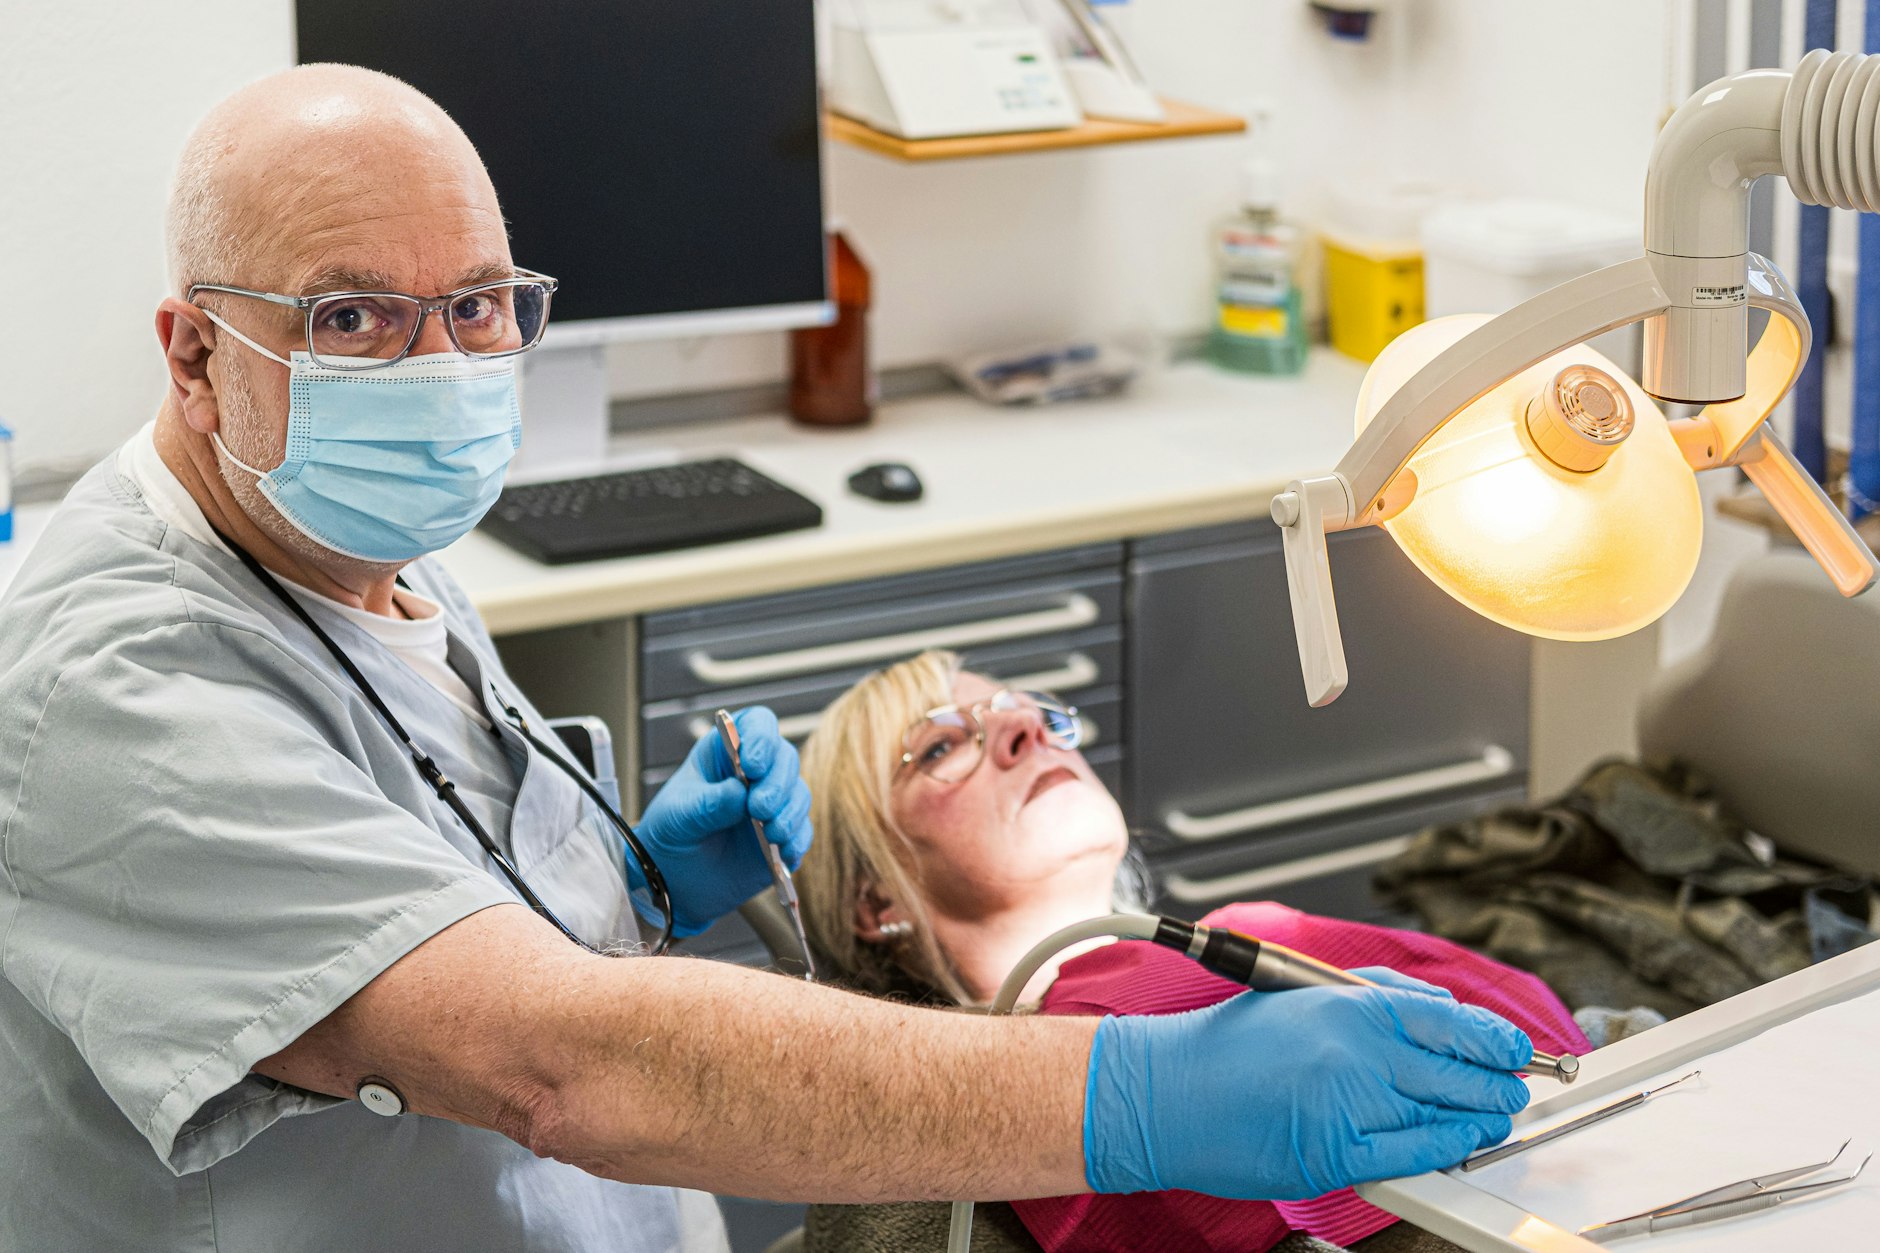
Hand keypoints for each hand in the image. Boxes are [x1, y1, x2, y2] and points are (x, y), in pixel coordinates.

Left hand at [633, 707, 812, 936]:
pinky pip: (803, 832)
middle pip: (785, 759)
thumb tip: (738, 794)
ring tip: (770, 834)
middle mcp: (756, 774)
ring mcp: (773, 804)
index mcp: (727, 752)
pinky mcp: (784, 835)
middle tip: (759, 808)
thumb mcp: (677, 815)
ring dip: (790, 813)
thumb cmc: (671, 833)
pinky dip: (798, 840)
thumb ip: (706, 803)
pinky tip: (784, 853)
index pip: (757, 725)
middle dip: (777, 783)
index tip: (752, 765)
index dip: (762, 738)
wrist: (675, 880)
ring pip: (799, 794)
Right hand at [1083, 972, 1531, 1199]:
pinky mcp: (1335, 1154)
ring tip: (1492, 1115)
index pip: (1450, 1020)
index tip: (1514, 1049)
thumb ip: (1378, 994)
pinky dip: (1446, 1147)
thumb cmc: (1227, 1045)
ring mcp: (1347, 1105)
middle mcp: (1354, 1052)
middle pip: (1457, 1071)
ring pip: (1444, 1113)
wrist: (1166, 1095)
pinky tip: (1459, 1141)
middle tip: (1513, 1085)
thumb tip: (1445, 1009)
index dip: (1495, 1039)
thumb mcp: (1302, 993)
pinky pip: (1414, 1154)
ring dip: (1479, 1116)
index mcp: (1347, 1005)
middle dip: (1496, 1082)